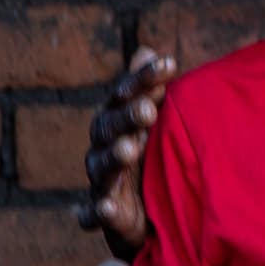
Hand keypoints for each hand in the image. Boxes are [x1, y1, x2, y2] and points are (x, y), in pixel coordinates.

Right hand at [74, 44, 180, 254]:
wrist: (140, 213)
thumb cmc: (145, 157)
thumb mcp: (148, 123)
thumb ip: (147, 90)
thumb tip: (148, 51)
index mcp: (116, 120)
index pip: (126, 93)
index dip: (144, 78)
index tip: (170, 64)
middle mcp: (103, 146)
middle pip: (110, 126)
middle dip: (128, 117)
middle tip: (149, 110)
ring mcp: (101, 180)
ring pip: (103, 166)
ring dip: (114, 157)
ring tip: (129, 150)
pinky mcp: (103, 215)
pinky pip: (93, 214)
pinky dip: (97, 211)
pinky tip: (107, 207)